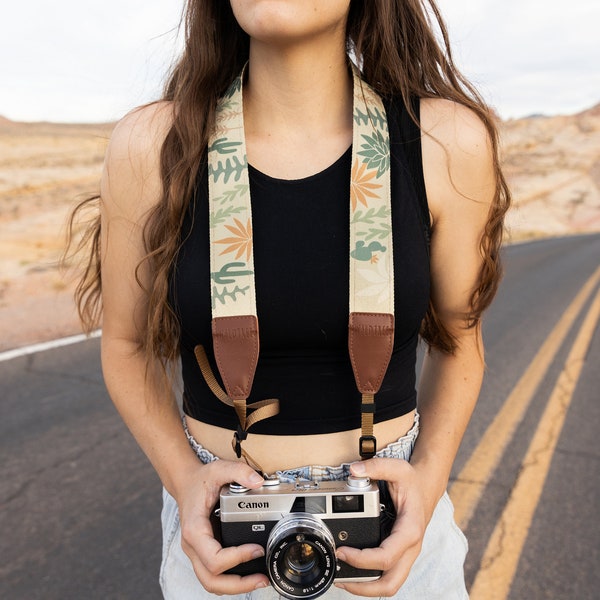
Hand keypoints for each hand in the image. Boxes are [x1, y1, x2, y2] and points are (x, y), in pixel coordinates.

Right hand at [175, 460, 269, 593]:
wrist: (185, 483)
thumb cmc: (200, 480)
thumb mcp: (218, 469)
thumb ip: (238, 472)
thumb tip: (258, 482)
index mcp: (194, 530)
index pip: (213, 558)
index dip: (237, 558)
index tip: (257, 549)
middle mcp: (192, 546)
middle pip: (211, 580)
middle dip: (238, 585)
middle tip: (262, 579)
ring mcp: (196, 552)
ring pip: (211, 583)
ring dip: (235, 587)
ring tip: (260, 580)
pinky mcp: (203, 553)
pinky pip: (214, 575)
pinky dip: (231, 580)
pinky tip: (249, 573)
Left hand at [334, 458, 428, 596]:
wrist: (427, 486)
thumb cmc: (413, 480)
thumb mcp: (397, 468)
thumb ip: (376, 467)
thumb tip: (354, 471)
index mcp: (410, 531)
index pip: (386, 557)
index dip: (362, 559)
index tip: (342, 551)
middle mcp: (410, 547)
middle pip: (390, 584)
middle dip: (364, 588)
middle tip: (339, 579)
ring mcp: (406, 553)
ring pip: (390, 584)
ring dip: (366, 588)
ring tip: (342, 580)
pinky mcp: (400, 553)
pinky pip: (387, 574)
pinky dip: (370, 577)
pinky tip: (352, 569)